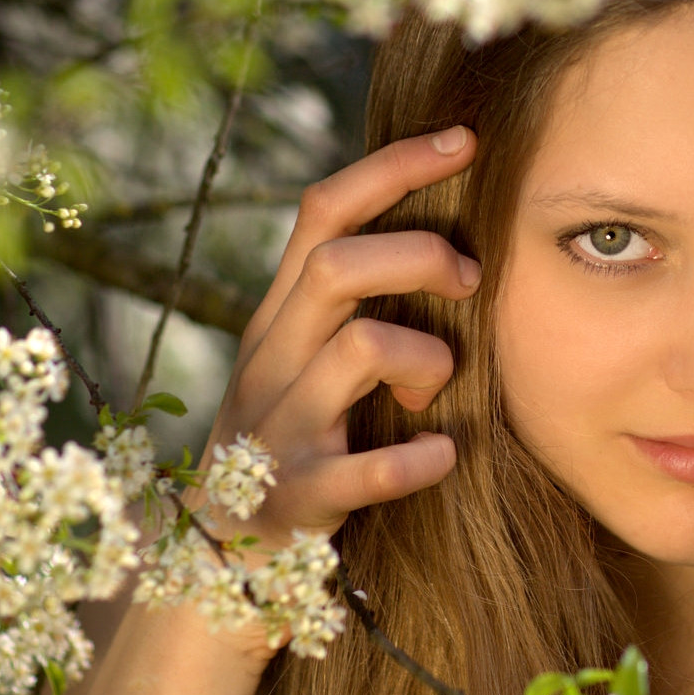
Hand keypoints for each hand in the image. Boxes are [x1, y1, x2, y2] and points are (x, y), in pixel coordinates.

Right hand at [194, 126, 481, 552]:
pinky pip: (367, 470)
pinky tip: (444, 456)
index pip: (324, 209)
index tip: (466, 140)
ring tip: (438, 392)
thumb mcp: (311, 358)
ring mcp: (278, 427)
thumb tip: (448, 233)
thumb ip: (357, 300)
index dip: (394, 165)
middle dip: (420, 256)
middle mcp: (271, 357)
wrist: (223, 554)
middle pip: (337, 265)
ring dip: (427, 360)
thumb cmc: (299, 437)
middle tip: (470, 282)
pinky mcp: (296, 497)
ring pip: (359, 350)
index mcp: (281, 313)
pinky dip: (420, 460)